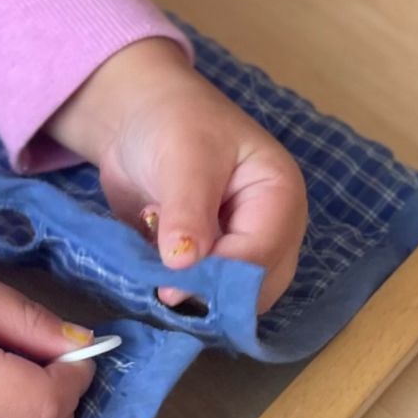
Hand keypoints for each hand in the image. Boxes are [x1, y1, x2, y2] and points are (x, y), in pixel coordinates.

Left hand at [48, 39, 306, 310]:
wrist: (138, 118)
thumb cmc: (173, 122)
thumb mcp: (183, 159)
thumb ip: (187, 213)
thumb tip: (184, 267)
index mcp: (279, 196)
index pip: (262, 255)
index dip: (220, 278)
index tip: (171, 289)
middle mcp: (269, 230)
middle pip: (254, 288)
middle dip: (208, 295)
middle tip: (159, 291)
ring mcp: (239, 250)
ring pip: (226, 298)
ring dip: (188, 298)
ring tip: (148, 278)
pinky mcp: (209, 263)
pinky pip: (199, 294)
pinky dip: (173, 291)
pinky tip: (146, 277)